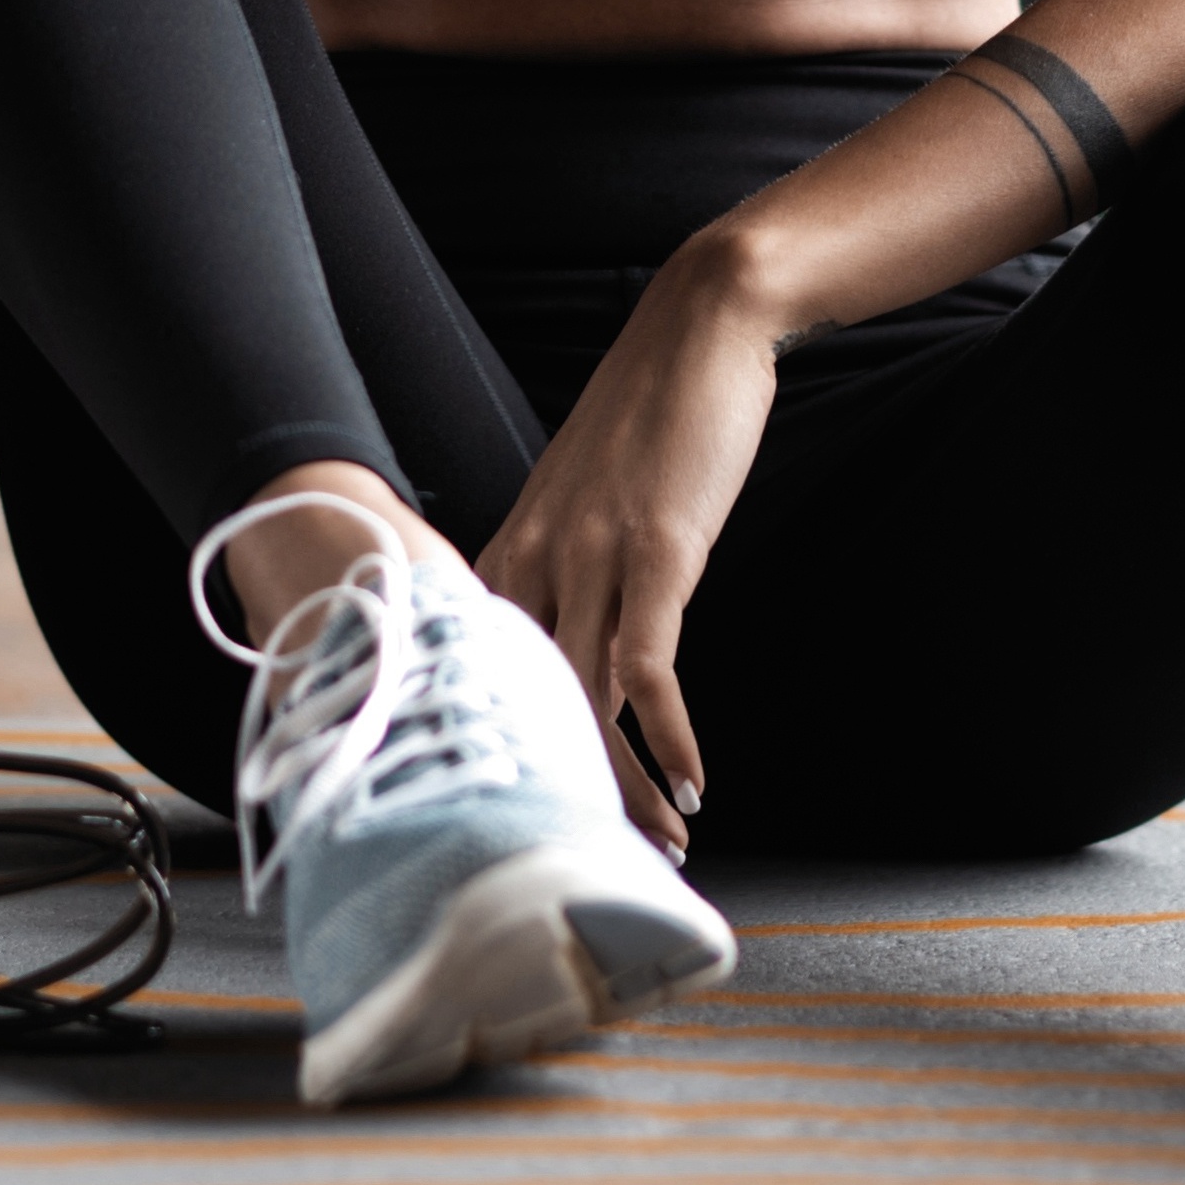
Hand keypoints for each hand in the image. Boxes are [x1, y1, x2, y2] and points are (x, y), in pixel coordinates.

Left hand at [473, 240, 782, 856]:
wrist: (699, 328)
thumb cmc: (649, 416)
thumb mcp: (587, 501)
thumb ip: (569, 572)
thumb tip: (579, 650)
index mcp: (509, 554)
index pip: (486, 682)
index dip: (507, 759)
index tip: (531, 818)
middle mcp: (534, 562)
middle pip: (530, 707)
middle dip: (567, 792)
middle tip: (600, 856)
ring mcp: (590, 557)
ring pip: (586, 702)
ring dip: (624, 785)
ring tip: (661, 840)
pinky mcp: (656, 551)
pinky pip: (650, 668)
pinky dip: (669, 737)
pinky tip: (692, 782)